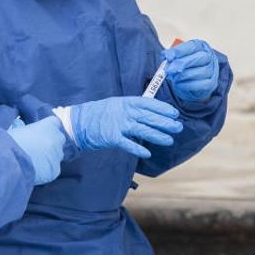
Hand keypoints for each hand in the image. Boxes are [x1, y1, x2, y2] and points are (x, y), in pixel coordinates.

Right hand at [6, 117, 67, 184]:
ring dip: (49, 157)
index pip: (54, 123)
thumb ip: (23, 127)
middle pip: (59, 139)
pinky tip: (34, 171)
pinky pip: (53, 169)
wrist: (12, 161)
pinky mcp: (56, 169)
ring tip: (33, 161)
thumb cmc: (12, 142)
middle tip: (37, 148)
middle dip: (51, 143)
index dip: (47, 128)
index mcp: (49, 125)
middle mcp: (57, 138)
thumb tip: (19, 125)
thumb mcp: (17, 130)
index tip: (39, 133)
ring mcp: (58, 155)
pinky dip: (46, 171)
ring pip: (57, 155)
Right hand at [68, 97, 182, 158]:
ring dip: (157, 136)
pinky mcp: (111, 137)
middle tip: (178, 127)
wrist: (77, 123)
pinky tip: (148, 153)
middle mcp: (123, 112)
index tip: (174, 113)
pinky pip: (127, 144)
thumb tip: (150, 113)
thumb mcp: (115, 105)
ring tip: (169, 140)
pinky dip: (138, 148)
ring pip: (142, 130)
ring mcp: (117, 124)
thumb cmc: (98, 114)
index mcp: (124, 102)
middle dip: (165, 122)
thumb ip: (131, 109)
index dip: (162, 108)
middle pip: (148, 117)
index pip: (147, 104)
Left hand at [163, 39, 219, 101]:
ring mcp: (212, 70)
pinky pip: (201, 84)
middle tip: (169, 69)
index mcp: (201, 47)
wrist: (193, 83)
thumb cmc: (187, 67)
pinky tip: (179, 84)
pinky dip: (188, 85)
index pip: (192, 46)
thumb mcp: (179, 58)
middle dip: (182, 63)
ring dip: (183, 75)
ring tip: (173, 78)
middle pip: (199, 57)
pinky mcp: (211, 83)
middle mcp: (209, 57)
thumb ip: (172, 56)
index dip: (179, 51)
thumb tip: (165, 55)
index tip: (168, 56)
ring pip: (201, 71)